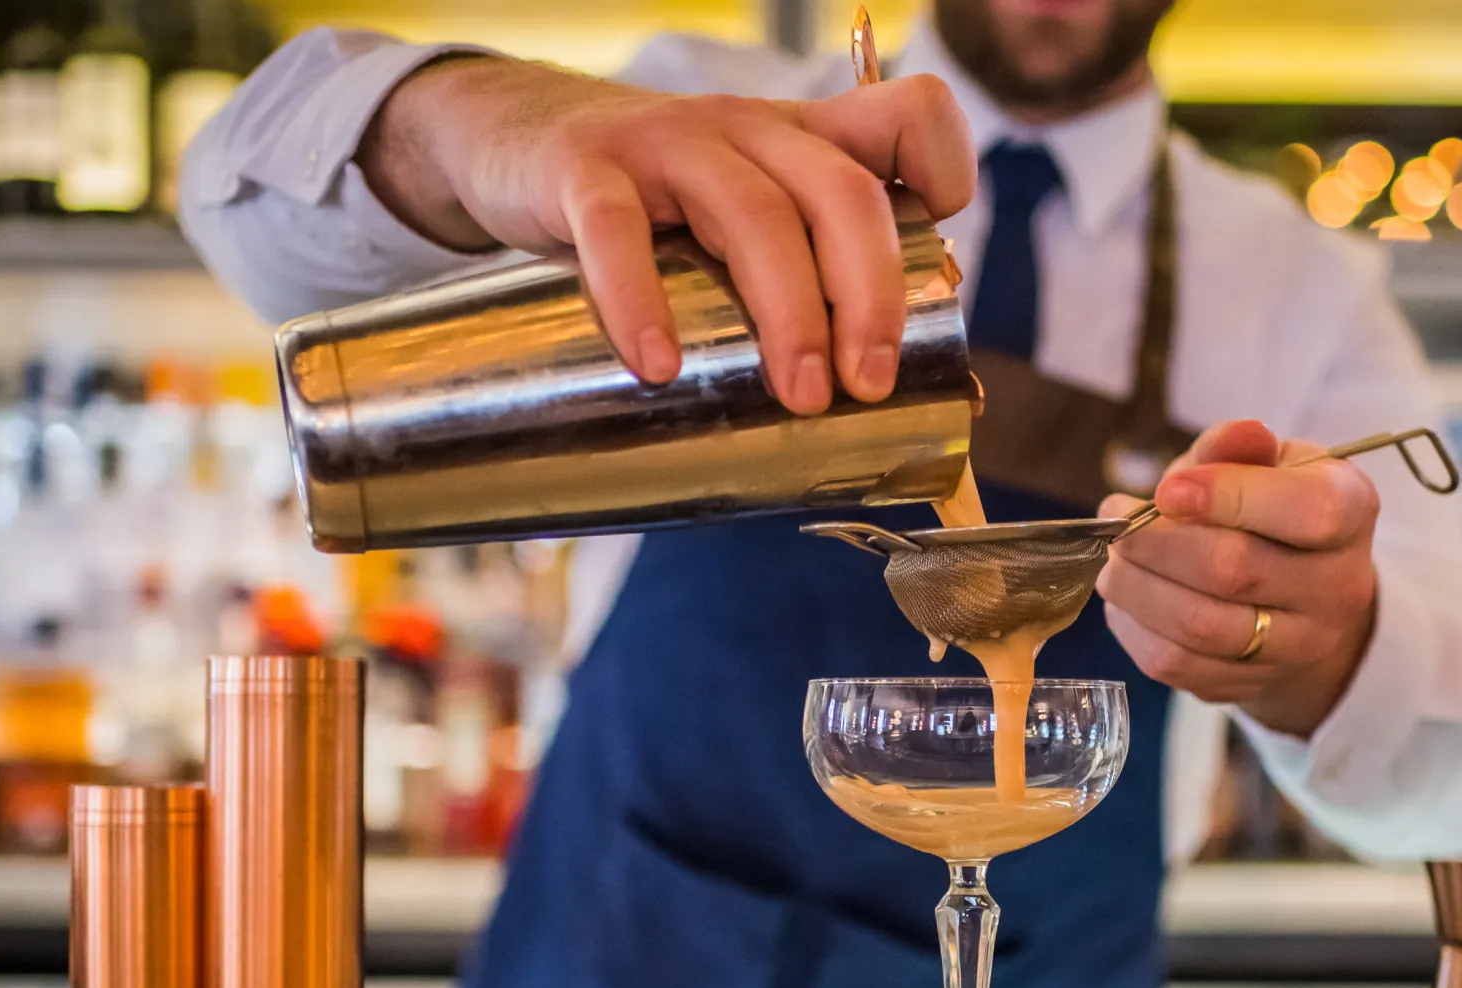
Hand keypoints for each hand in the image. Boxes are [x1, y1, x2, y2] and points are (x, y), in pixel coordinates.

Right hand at [358, 57, 975, 414]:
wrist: (515, 142)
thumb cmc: (659, 206)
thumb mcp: (746, 216)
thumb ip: (810, 277)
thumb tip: (902, 397)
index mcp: (805, 140)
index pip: (908, 116)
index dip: (946, 176)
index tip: (940, 272)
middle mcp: (751, 128)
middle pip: (841, 194)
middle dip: (870, 298)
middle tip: (866, 387)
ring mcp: (670, 143)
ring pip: (752, 213)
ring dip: (788, 314)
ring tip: (798, 398)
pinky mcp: (585, 168)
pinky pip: (617, 231)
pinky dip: (640, 302)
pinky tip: (659, 367)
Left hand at [1096, 420, 1381, 737]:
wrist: (1304, 601)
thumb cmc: (1275, 514)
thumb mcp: (1269, 464)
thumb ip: (1238, 449)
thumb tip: (1237, 435)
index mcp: (1351, 512)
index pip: (1304, 510)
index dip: (1227, 497)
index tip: (1167, 490)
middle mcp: (1337, 586)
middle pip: (1235, 571)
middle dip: (1157, 544)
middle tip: (1116, 521)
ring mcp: (1297, 646)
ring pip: (1200, 625)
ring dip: (1136, 588)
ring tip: (1113, 561)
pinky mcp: (1249, 684)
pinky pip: (1178, 664)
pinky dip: (1134, 629)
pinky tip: (1124, 599)